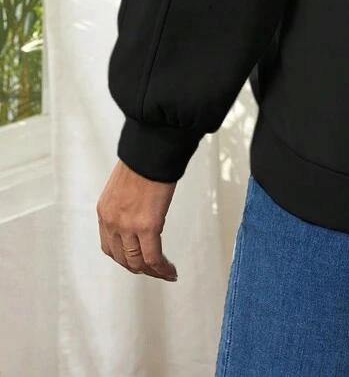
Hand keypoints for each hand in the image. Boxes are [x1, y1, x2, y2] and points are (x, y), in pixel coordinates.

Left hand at [96, 160, 177, 279]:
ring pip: (138, 262)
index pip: (109, 246)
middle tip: (154, 271)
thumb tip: (139, 210)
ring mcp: (128, 226)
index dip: (124, 259)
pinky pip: (153, 256)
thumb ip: (126, 203)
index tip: (137, 261)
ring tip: (165, 273)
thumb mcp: (123, 185)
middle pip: (123, 258)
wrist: (151, 148)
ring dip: (152, 271)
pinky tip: (170, 271)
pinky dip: (161, 268)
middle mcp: (112, 222)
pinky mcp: (147, 225)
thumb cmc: (143, 159)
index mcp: (104, 211)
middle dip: (139, 268)